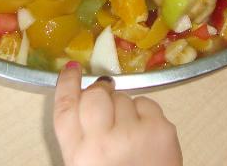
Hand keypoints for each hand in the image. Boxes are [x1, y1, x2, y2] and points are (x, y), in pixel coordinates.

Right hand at [54, 63, 181, 165]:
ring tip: (130, 134)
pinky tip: (146, 135)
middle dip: (101, 94)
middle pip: (94, 96)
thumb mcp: (87, 164)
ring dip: (125, 108)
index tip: (71, 70)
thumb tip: (88, 94)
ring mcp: (133, 134)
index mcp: (78, 156)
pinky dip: (147, 114)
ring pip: (123, 97)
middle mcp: (102, 142)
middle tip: (107, 101)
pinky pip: (147, 103)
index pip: (65, 108)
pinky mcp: (160, 129)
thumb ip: (82, 135)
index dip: (67, 84)